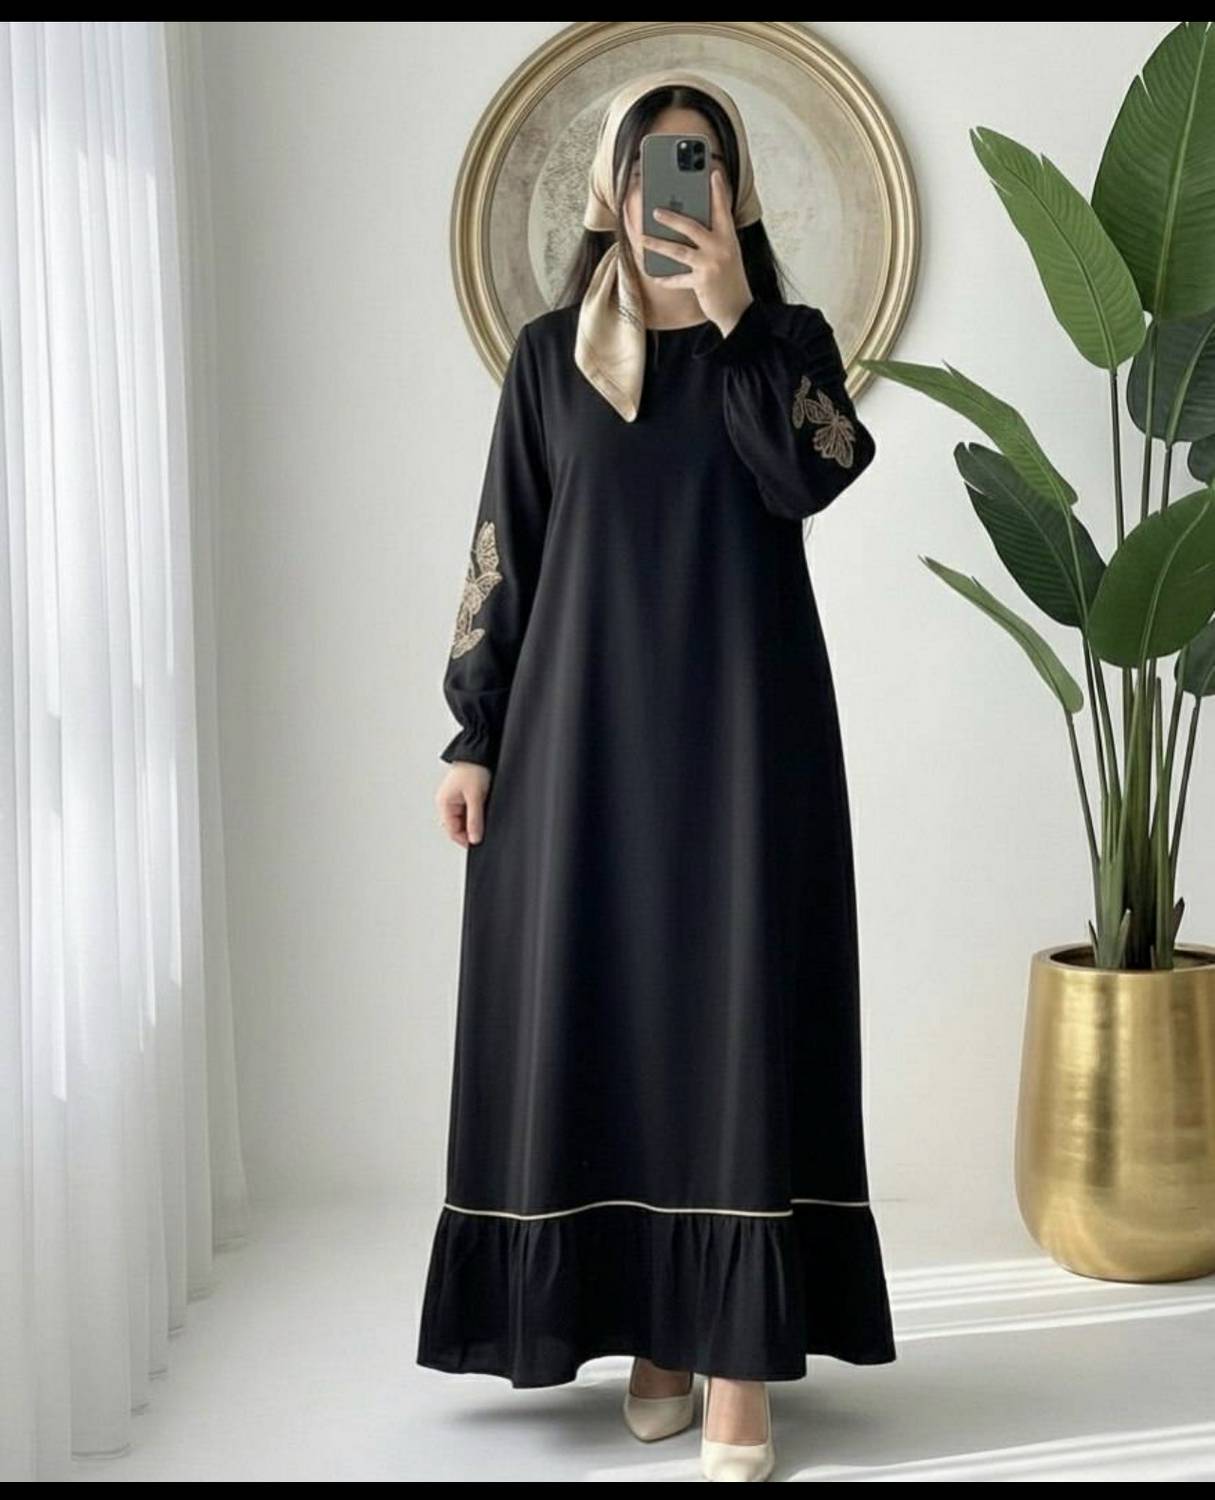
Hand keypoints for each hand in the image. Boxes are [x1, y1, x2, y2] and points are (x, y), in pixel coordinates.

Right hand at [437, 762, 491, 847]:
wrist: (479, 751)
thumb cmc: (473, 768)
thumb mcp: (475, 796)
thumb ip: (475, 819)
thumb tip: (474, 839)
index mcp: (444, 803)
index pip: (452, 831)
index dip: (465, 839)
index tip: (479, 842)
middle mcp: (447, 802)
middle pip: (457, 827)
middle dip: (470, 830)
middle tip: (484, 829)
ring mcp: (455, 798)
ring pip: (464, 819)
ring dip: (474, 820)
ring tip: (484, 812)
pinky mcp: (463, 794)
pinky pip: (469, 810)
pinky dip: (476, 813)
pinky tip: (483, 807)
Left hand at [639, 168, 753, 335]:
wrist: (739, 309)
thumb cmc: (729, 278)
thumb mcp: (727, 253)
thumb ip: (714, 237)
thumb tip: (688, 225)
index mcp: (728, 237)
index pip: (723, 209)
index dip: (718, 191)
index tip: (713, 173)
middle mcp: (721, 248)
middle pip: (692, 227)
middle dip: (671, 218)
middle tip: (654, 210)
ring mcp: (711, 265)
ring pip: (679, 251)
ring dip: (658, 244)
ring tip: (643, 239)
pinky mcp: (702, 282)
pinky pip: (678, 279)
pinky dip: (665, 278)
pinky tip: (653, 275)